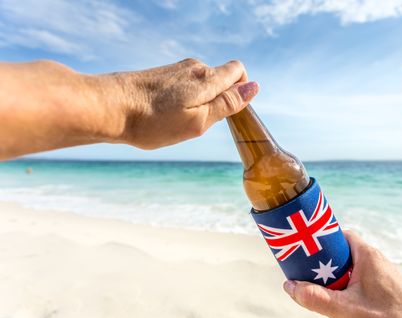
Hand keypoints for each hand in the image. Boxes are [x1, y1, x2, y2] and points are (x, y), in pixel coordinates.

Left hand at [101, 58, 257, 148]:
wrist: (107, 107)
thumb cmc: (152, 121)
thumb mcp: (198, 121)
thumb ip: (227, 104)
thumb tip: (253, 88)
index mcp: (207, 78)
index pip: (239, 71)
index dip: (241, 91)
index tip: (225, 112)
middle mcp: (194, 67)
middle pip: (221, 79)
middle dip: (218, 100)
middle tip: (197, 124)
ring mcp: (175, 69)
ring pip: (201, 84)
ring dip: (198, 102)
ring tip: (176, 121)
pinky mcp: (161, 75)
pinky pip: (184, 86)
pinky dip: (182, 100)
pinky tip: (163, 115)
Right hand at [282, 230, 401, 317]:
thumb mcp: (347, 312)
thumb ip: (316, 299)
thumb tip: (289, 286)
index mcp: (368, 257)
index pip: (339, 235)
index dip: (319, 240)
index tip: (300, 249)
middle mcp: (376, 263)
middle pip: (341, 253)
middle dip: (321, 263)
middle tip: (304, 275)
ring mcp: (382, 279)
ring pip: (349, 271)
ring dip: (332, 280)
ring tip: (317, 294)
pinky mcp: (385, 294)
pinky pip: (358, 285)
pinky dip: (344, 291)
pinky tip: (338, 307)